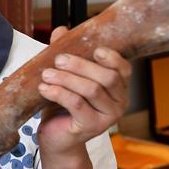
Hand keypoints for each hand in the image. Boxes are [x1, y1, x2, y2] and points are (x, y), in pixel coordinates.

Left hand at [37, 27, 131, 155]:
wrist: (57, 138)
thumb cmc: (64, 106)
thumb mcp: (66, 77)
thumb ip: (67, 55)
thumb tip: (61, 31)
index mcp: (118, 88)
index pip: (124, 69)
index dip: (111, 57)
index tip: (94, 49)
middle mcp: (119, 102)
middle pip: (107, 77)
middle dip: (81, 65)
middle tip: (58, 59)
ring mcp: (108, 117)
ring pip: (91, 89)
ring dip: (66, 78)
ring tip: (46, 74)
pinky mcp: (92, 127)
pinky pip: (76, 104)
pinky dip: (58, 93)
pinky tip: (44, 88)